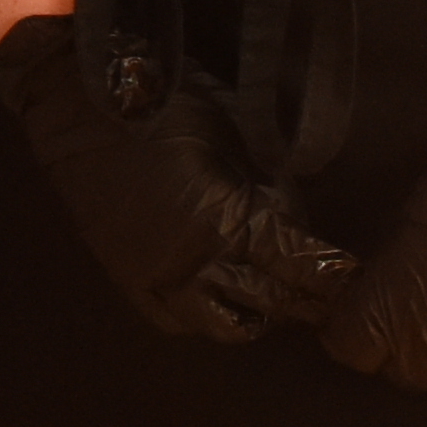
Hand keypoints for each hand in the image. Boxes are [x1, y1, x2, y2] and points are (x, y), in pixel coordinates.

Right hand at [0, 12, 352, 343]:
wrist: (75, 105)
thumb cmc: (161, 102)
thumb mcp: (231, 133)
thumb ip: (265, 180)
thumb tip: (290, 213)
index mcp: (224, 218)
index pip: (295, 261)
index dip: (328, 272)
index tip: (351, 277)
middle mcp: (193, 262)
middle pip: (268, 300)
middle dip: (301, 297)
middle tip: (324, 294)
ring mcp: (157, 277)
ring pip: (224, 324)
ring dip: (254, 312)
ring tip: (271, 295)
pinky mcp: (128, 279)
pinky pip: (177, 320)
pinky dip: (204, 312)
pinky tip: (216, 292)